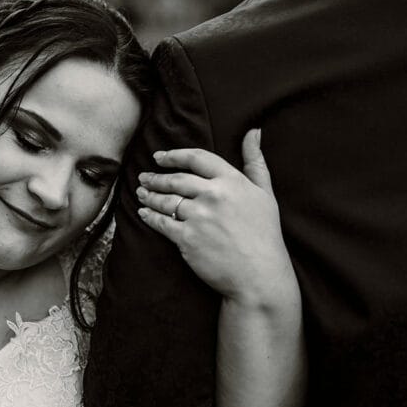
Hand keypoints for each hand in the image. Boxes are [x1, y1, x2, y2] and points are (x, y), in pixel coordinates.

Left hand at [135, 129, 293, 305]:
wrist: (259, 275)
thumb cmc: (265, 235)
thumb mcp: (265, 193)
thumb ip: (255, 161)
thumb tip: (253, 131)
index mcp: (232, 181)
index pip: (196, 158)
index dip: (174, 155)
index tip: (159, 157)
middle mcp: (213, 195)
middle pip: (176, 179)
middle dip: (156, 177)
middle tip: (144, 177)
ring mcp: (199, 217)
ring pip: (165, 200)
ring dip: (149, 195)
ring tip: (141, 193)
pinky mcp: (187, 238)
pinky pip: (161, 223)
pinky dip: (149, 216)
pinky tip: (144, 213)